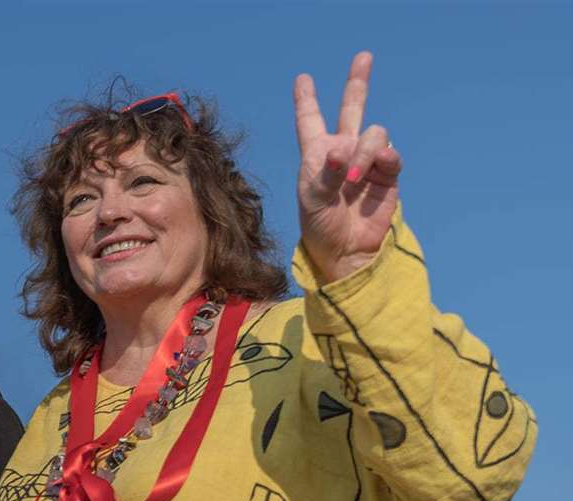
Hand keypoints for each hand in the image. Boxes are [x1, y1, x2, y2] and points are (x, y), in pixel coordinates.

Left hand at [294, 52, 402, 282]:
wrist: (346, 251)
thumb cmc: (320, 227)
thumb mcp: (313, 200)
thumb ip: (325, 172)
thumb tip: (341, 148)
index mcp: (315, 155)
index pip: (310, 121)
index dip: (307, 100)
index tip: (303, 78)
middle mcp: (342, 152)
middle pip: (352, 109)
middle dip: (358, 83)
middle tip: (364, 57)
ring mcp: (366, 161)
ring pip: (373, 133)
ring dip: (363, 150)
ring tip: (351, 176)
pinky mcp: (387, 174)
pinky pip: (389, 154)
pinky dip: (380, 158)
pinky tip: (371, 170)